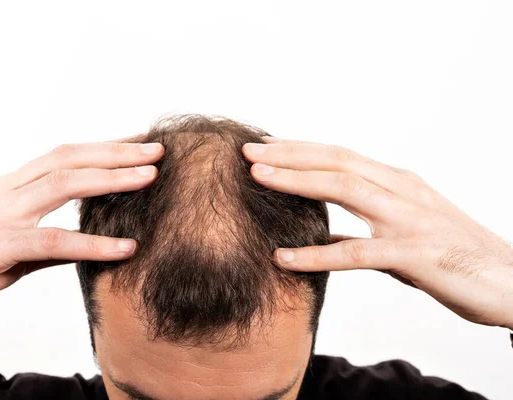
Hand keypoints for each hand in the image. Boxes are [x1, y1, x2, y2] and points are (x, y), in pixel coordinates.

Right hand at [0, 139, 163, 333]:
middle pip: (68, 159)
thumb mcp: (14, 249)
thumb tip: (89, 246)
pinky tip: (125, 248)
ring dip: (110, 180)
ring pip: (62, 185)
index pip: (65, 156)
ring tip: (150, 180)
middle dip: (116, 152)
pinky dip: (92, 244)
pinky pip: (51, 242)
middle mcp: (7, 192)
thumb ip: (50, 244)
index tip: (139, 145)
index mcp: (11, 187)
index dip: (105, 147)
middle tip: (157, 151)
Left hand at [243, 137, 512, 329]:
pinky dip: (317, 254)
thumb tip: (324, 237)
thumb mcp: (401, 236)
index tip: (264, 146)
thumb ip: (362, 232)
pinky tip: (284, 257)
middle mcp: (402, 191)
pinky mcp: (416, 254)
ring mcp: (409, 219)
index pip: (340, 156)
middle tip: (248, 151)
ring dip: (298, 182)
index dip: (300, 149)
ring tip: (258, 179)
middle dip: (290, 154)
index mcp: (398, 183)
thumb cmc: (453, 258)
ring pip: (345, 189)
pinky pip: (358, 253)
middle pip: (337, 162)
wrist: (512, 282)